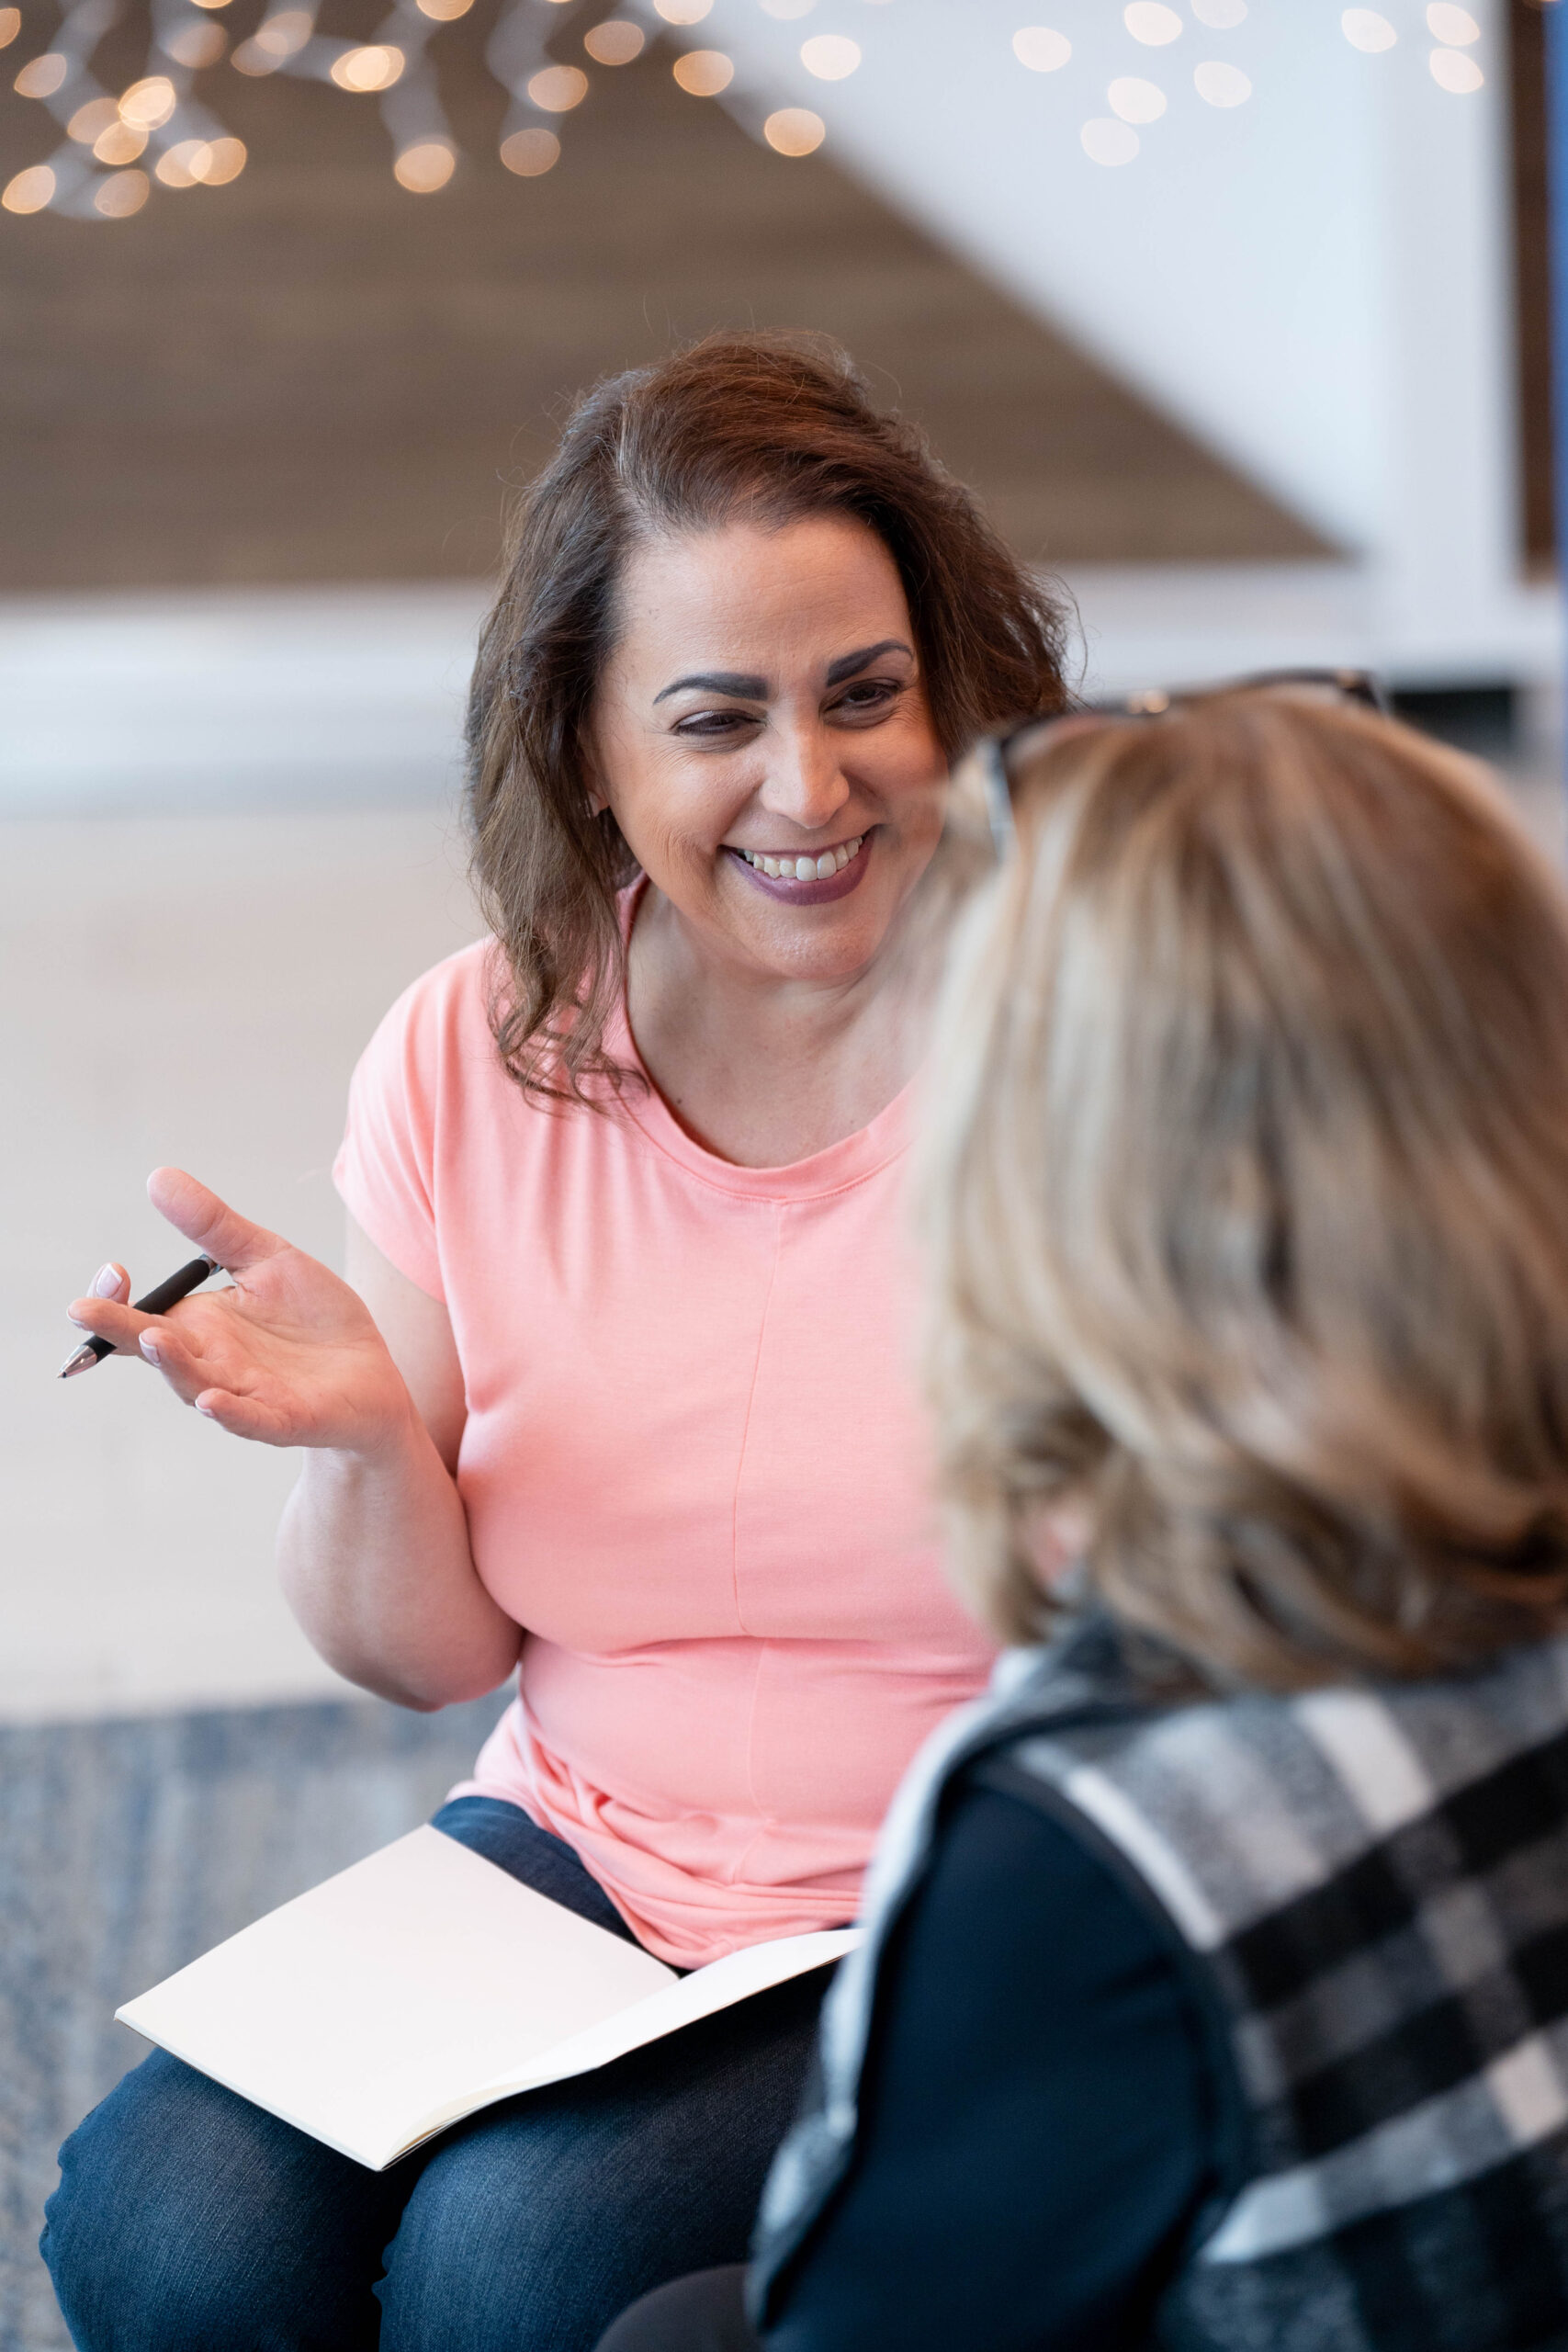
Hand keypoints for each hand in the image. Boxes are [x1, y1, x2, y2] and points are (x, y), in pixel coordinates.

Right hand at [66, 1168, 415, 1453]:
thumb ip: (215, 1227)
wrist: (373, 1377)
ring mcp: (244, 1394)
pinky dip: (229, 1412)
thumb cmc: (313, 1321)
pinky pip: (250, 1420)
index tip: (112, 1271)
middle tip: (82, 1309)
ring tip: (153, 1338)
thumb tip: (158, 1177)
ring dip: (173, 1365)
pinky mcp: (284, 1419)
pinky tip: (211, 1400)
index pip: (140, 1316)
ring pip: (195, 1384)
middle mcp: (210, 1364)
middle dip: (119, 1331)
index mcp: (198, 1327)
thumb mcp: (267, 1260)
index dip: (116, 1301)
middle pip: (155, 1350)